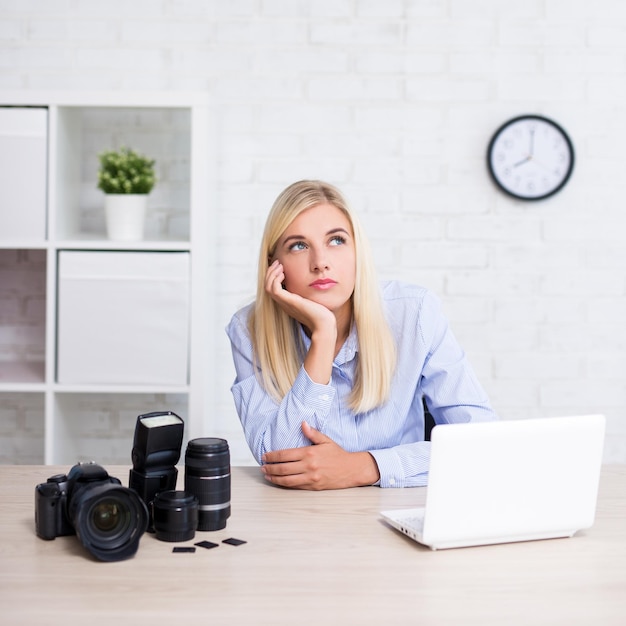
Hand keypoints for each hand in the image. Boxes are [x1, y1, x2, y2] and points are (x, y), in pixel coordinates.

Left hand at [260, 421, 379, 489]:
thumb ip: (312, 433)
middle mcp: (308, 466)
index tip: (265, 456)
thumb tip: (303, 423)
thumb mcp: (326, 441)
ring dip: (274, 477)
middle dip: (270, 467)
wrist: (351, 470)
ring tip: (267, 475)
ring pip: (287, 480)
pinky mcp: (313, 487)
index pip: (285, 454)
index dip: (273, 456)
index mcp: (309, 453)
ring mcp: (310, 478)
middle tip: (262, 466)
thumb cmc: (338, 455)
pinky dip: (284, 484)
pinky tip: (279, 481)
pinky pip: (295, 486)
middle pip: (283, 468)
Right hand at [265, 260, 337, 383]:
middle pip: (267, 286)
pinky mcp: (289, 302)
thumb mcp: (313, 300)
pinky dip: (276, 279)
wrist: (324, 325)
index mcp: (288, 303)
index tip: (281, 266)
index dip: (274, 276)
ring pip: (268, 287)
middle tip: (278, 263)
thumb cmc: (323, 314)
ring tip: (279, 265)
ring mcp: (285, 303)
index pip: (273, 288)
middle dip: (271, 273)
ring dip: (272, 274)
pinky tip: (284, 273)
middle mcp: (284, 303)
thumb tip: (317, 283)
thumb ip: (310, 293)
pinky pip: (274, 289)